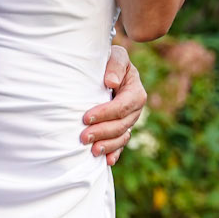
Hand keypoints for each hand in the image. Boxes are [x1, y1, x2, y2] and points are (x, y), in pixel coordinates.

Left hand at [83, 45, 146, 165]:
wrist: (109, 69)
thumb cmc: (110, 61)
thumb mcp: (116, 56)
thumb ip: (115, 66)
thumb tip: (111, 82)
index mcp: (135, 92)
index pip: (122, 106)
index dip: (105, 113)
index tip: (86, 117)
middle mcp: (135, 109)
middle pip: (121, 125)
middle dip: (102, 132)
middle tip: (83, 137)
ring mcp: (130, 121)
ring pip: (122, 137)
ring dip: (107, 146)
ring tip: (92, 151)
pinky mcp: (122, 129)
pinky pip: (121, 144)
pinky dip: (115, 153)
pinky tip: (107, 161)